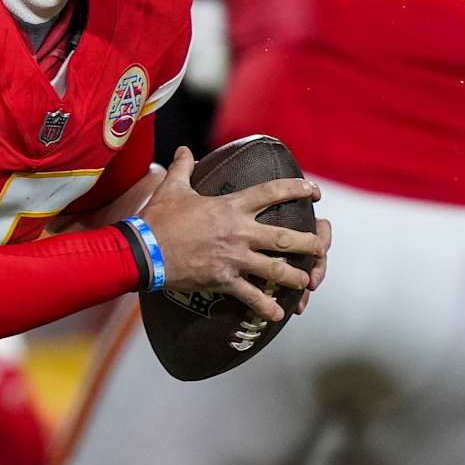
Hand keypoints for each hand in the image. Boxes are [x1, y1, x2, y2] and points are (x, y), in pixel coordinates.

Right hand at [137, 147, 325, 322]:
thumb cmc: (158, 218)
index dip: (297, 189)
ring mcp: (234, 258)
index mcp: (231, 206)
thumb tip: (183, 149)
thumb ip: (182, 167)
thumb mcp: (172, 188)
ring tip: (306, 282)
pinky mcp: (223, 280)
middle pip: (285, 237)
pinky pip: (251, 295)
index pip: (272, 192)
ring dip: (295, 277)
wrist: (144, 250)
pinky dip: (266, 306)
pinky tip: (278, 315)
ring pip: (275, 269)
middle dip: (309, 243)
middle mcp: (239, 232)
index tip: (314, 191)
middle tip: (321, 246)